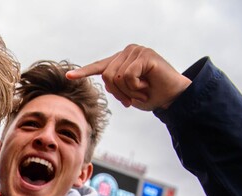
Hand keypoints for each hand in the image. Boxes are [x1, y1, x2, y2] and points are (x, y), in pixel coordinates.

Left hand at [67, 44, 190, 109]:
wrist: (173, 97)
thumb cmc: (151, 95)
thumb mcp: (128, 94)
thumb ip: (115, 87)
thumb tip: (105, 82)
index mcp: (120, 61)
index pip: (99, 66)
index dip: (84, 72)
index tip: (68, 77)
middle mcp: (127, 53)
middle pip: (106, 76)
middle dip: (119, 93)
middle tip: (133, 98)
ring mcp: (136, 51)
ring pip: (116, 77)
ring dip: (129, 91)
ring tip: (142, 89)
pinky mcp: (144, 54)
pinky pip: (128, 76)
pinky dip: (136, 86)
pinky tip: (147, 84)